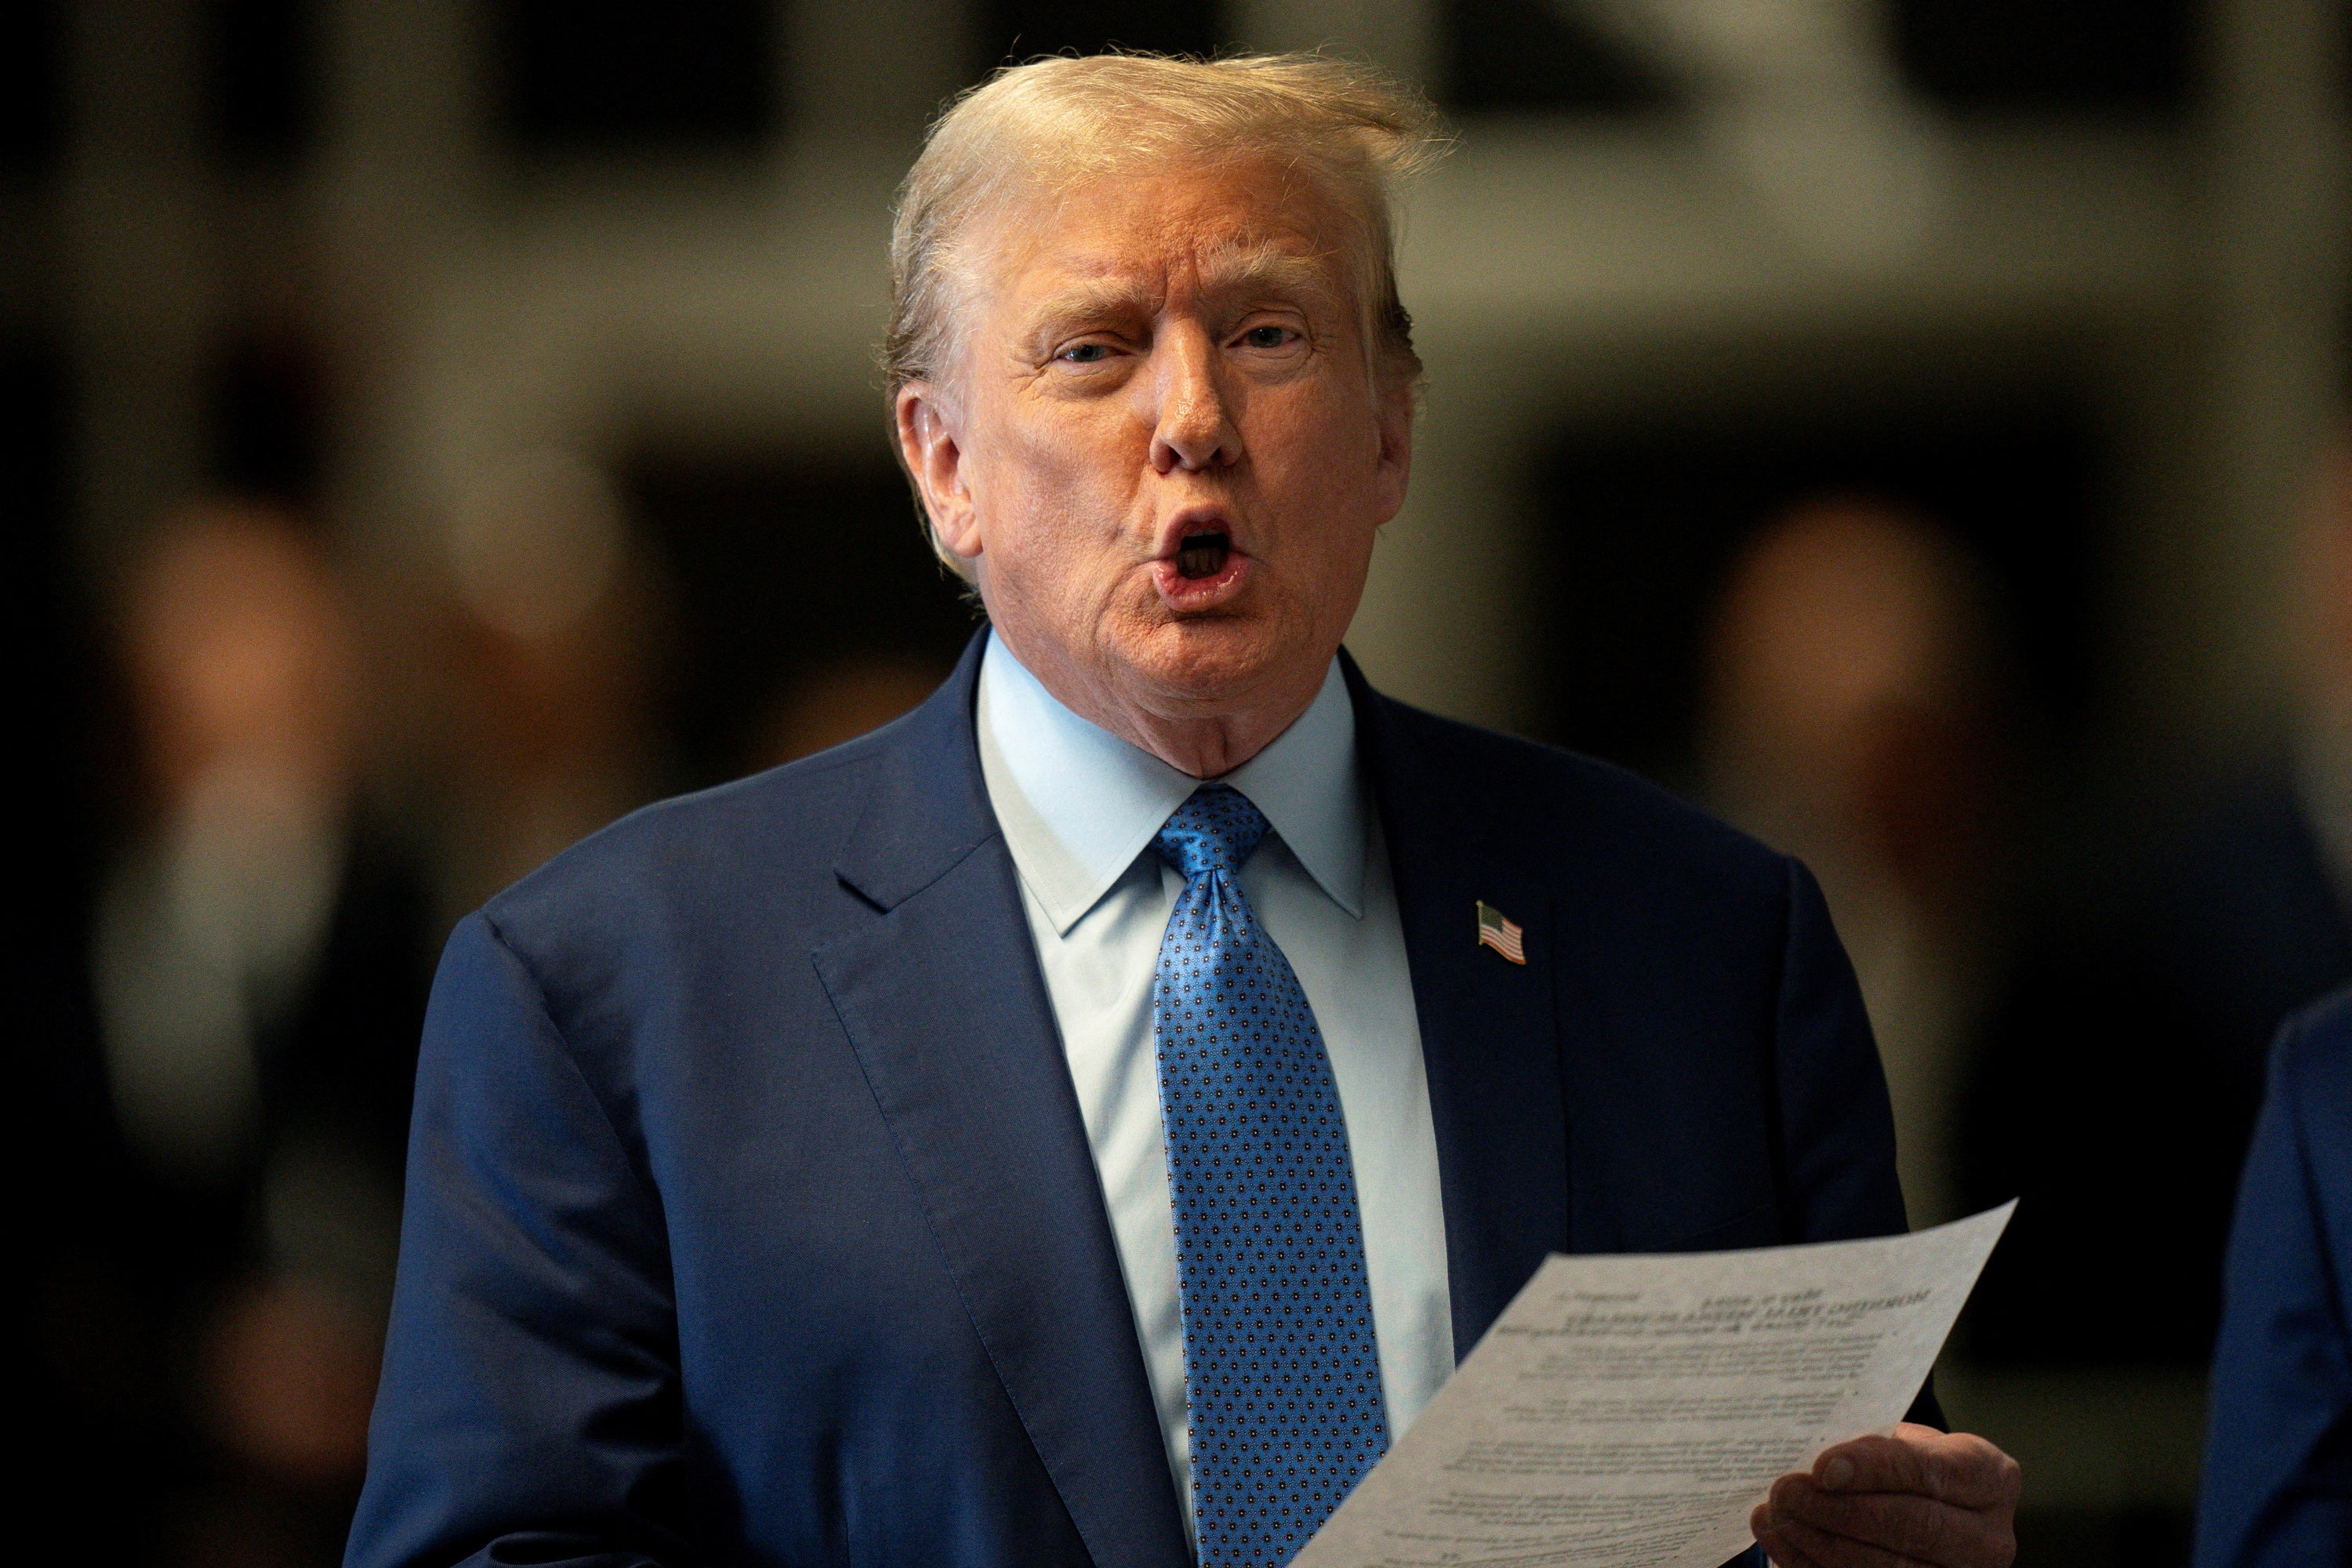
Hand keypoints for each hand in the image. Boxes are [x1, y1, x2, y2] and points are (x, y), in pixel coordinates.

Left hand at [1750, 1422, 2019, 1567]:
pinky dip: (1811, 1563)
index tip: (1823, 1466)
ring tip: (1776, 1514)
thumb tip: (1820, 1470)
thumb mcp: (1905, 1440)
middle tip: (1787, 1491)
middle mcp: (1988, 1538)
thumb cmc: (1912, 1465)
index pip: (1934, 1472)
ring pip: (1888, 1567)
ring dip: (1820, 1542)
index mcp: (1990, 1479)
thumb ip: (1874, 1449)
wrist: (1932, 1505)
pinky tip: (1779, 1538)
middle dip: (1841, 1511)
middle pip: (1913, 1526)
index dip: (1877, 1469)